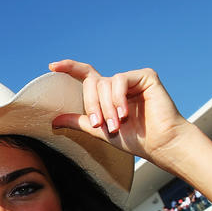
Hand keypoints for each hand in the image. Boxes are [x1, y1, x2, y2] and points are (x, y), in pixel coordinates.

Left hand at [49, 60, 190, 167]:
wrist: (159, 144)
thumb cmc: (134, 139)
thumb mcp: (100, 131)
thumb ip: (79, 122)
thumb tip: (54, 120)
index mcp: (106, 94)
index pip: (86, 75)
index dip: (69, 68)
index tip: (52, 67)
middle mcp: (117, 84)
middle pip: (92, 83)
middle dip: (92, 105)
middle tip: (100, 125)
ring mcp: (131, 78)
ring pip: (105, 84)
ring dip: (107, 107)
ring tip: (116, 124)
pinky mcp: (145, 76)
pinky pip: (120, 80)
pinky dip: (118, 98)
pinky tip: (125, 113)